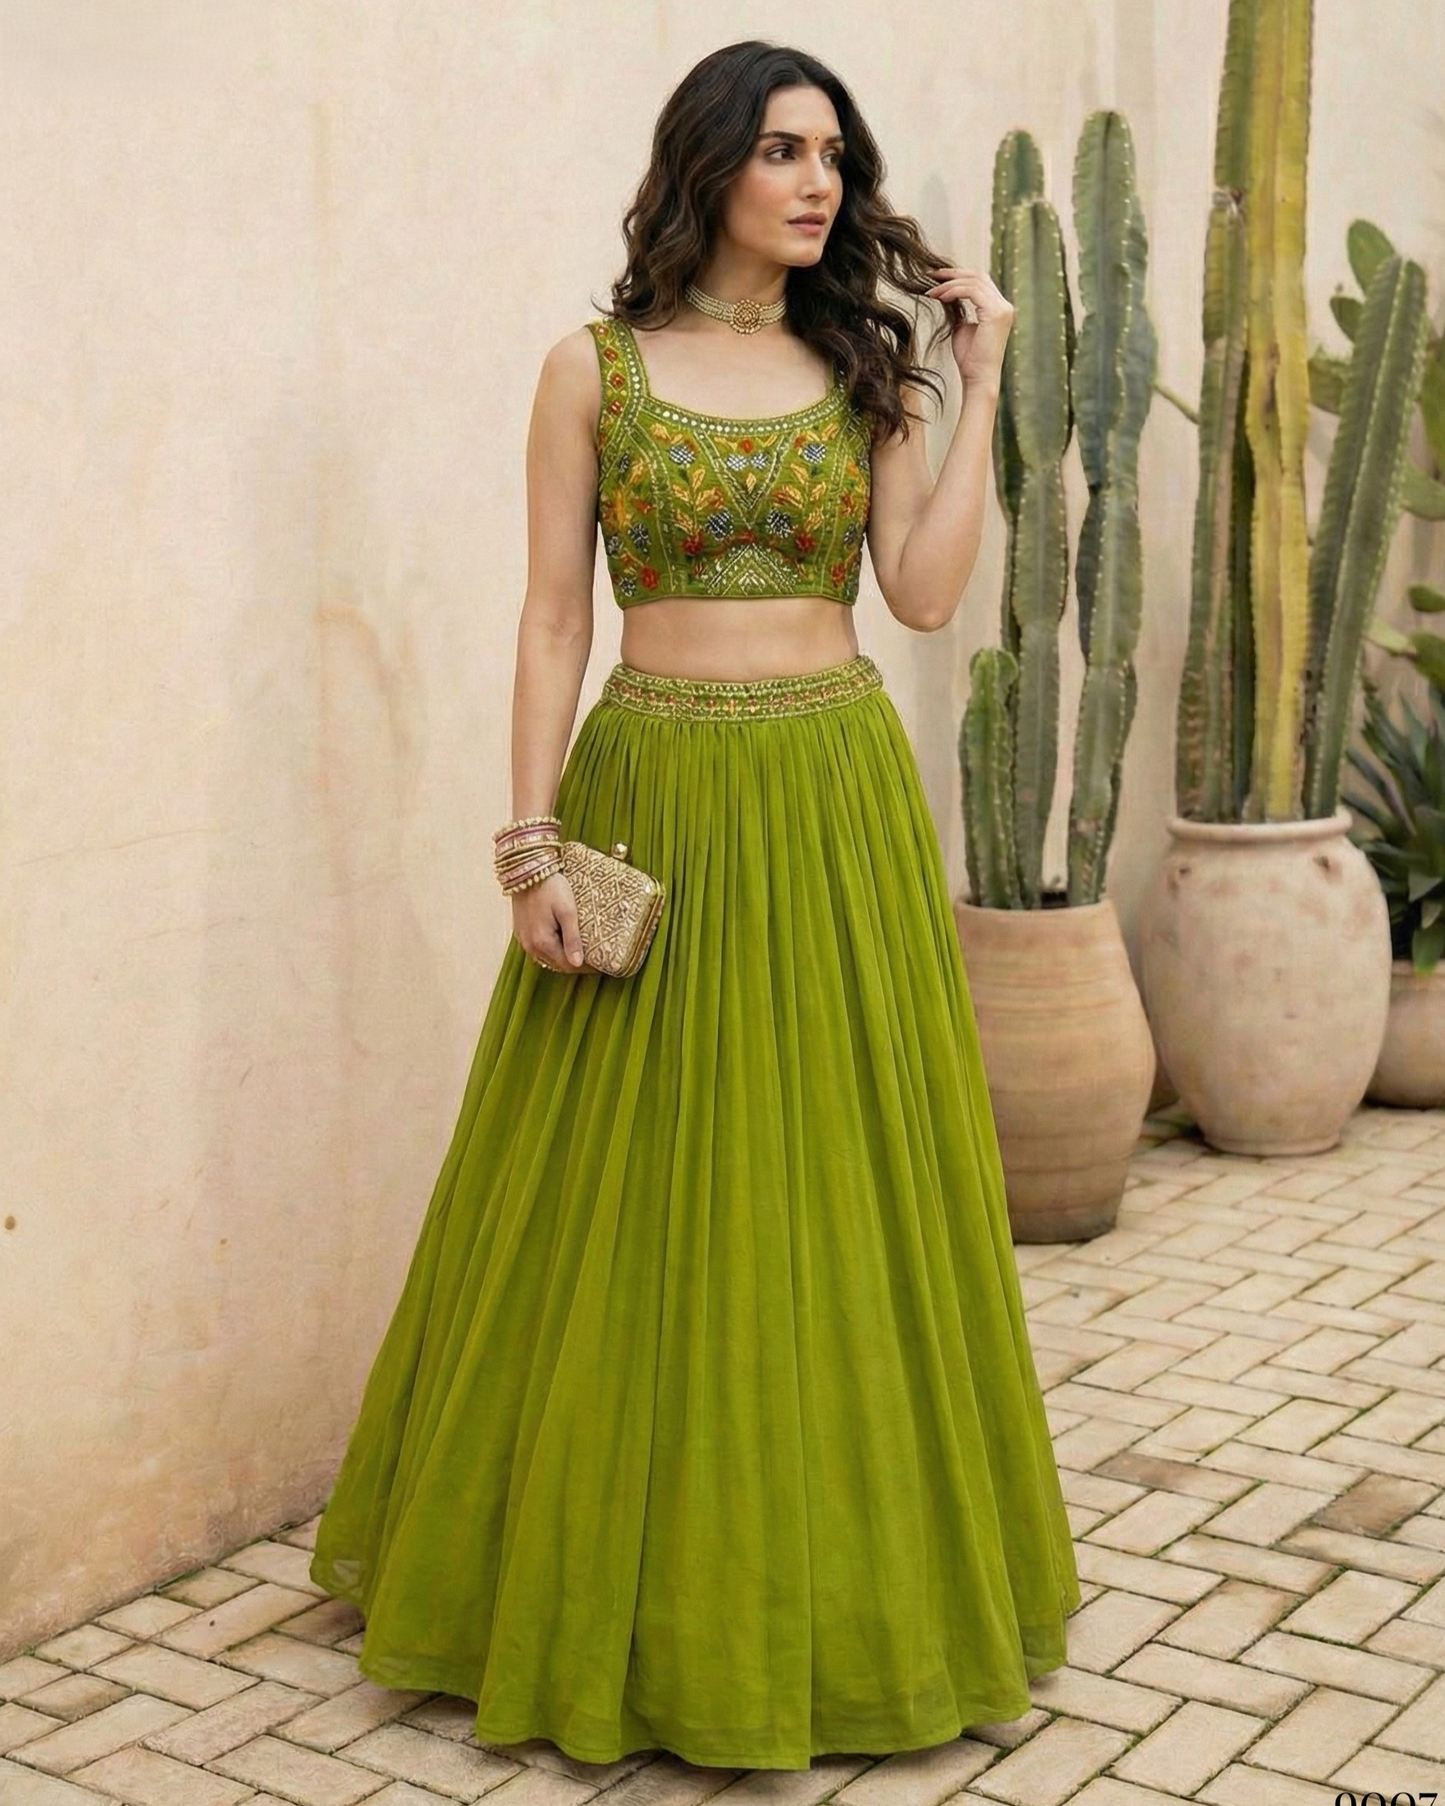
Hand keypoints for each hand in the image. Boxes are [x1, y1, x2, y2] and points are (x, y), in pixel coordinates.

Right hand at [512, 870, 587, 972]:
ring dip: (564, 958)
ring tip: (581, 951)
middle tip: (595, 959)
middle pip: (557, 964)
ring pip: (547, 958)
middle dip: (576, 964)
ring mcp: (523, 939)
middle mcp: (530, 946)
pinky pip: (538, 949)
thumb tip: (577, 964)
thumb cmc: (550, 887)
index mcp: (543, 942)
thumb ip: (572, 939)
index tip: (602, 965)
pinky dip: (552, 950)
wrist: (527, 870)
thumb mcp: (567, 911)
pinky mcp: (521, 931)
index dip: (586, 968)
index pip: (568, 965)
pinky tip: (562, 942)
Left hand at [925, 265, 1013, 390]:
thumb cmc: (969, 359)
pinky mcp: (995, 313)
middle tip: (931, 276)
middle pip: (978, 276)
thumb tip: (947, 295)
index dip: (958, 276)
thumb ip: (959, 310)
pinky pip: (971, 291)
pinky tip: (940, 297)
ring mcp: (1002, 308)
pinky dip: (954, 291)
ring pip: (974, 281)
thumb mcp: (962, 328)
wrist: (978, 378)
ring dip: (949, 284)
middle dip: (953, 274)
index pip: (980, 281)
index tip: (937, 278)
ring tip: (931, 292)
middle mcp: (1004, 305)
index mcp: (998, 308)